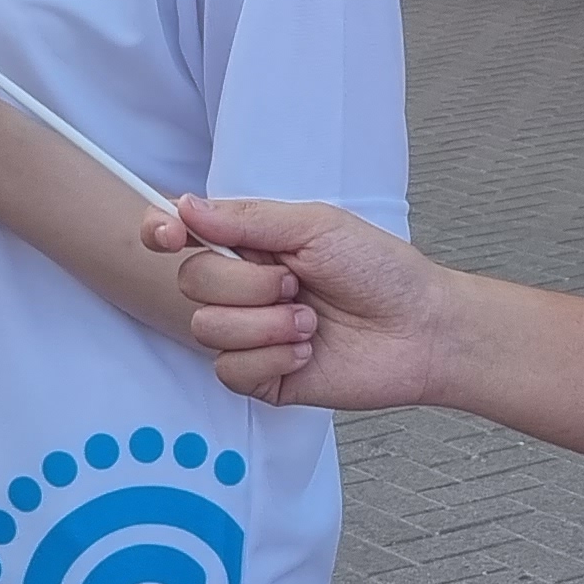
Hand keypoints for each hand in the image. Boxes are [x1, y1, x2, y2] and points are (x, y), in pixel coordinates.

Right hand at [142, 195, 455, 408]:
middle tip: (295, 284)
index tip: (170, 235)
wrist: (421, 330)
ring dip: (265, 325)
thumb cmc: (380, 270)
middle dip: (245, 284)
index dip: (162, 232)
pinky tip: (308, 352)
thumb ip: (247, 220)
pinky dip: (272, 358)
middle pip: (191, 282)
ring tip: (310, 322)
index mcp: (252, 245)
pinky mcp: (262, 377)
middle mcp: (244, 288)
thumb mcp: (316, 226)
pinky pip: (230, 371)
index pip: (184, 235)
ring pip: (206, 329)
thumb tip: (186, 206)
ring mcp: (250, 334)